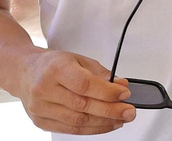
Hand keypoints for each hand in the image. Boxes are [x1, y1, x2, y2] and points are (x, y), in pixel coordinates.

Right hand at [14, 49, 134, 133]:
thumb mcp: (78, 59)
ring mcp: (41, 108)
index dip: (107, 92)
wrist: (24, 72)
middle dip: (111, 111)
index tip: (125, 94)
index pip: (85, 85)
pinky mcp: (40, 122)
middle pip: (82, 106)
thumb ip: (100, 73)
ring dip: (103, 123)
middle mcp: (45, 90)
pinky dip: (90, 129)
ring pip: (77, 121)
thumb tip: (121, 86)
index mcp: (56, 70)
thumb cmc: (52, 65)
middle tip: (129, 111)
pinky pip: (69, 129)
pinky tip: (105, 124)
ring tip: (121, 119)